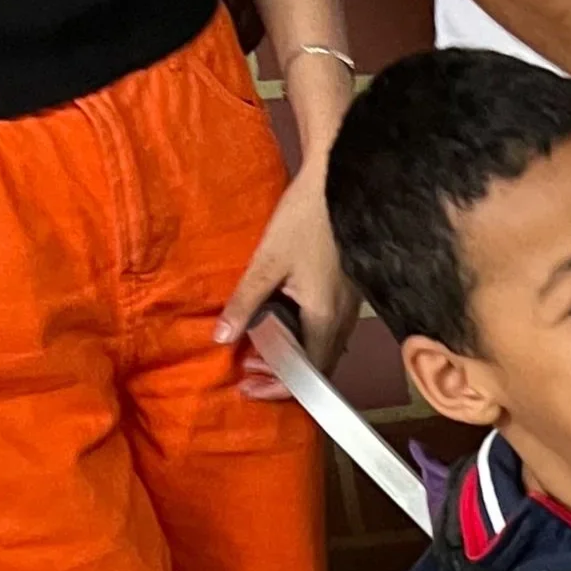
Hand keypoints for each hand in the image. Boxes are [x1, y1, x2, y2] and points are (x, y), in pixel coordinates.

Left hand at [218, 160, 357, 394]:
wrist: (340, 182)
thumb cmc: (305, 218)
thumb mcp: (268, 260)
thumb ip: (244, 302)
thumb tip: (221, 338)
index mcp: (324, 318)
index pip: (305, 374)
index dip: (276, 388)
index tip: (247, 388)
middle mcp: (342, 321)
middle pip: (316, 369)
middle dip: (282, 378)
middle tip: (247, 374)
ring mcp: (349, 309)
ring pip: (323, 352)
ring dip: (292, 360)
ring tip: (258, 354)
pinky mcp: (348, 295)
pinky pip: (327, 333)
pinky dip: (303, 341)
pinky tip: (280, 328)